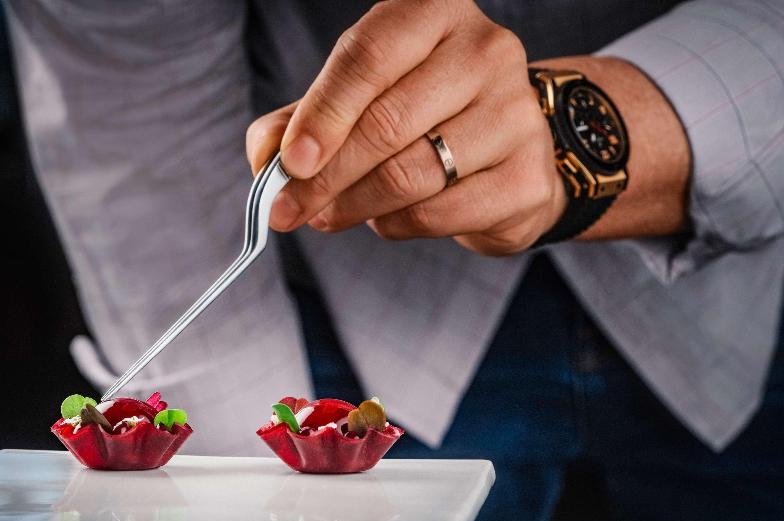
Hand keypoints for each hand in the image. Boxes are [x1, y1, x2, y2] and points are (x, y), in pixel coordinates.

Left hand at [246, 0, 565, 254]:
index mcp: (437, 12)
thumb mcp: (361, 97)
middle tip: (289, 209)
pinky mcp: (528, 177)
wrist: (504, 149)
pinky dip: (395, 225)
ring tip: (329, 214)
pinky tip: (384, 218)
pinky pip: (438, 213)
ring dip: (354, 206)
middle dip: (324, 177)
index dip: (321, 115)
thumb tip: (267, 159)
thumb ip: (306, 119)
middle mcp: (486, 51)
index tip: (287, 164)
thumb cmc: (423, 114)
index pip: (368, 58)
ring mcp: (516, 114)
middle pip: (386, 124)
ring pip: (411, 175)